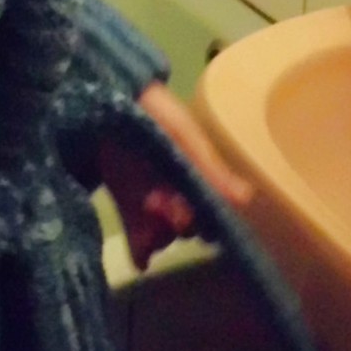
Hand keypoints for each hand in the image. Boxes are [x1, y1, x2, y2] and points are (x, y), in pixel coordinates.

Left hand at [98, 80, 253, 270]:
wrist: (104, 91)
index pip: (210, 212)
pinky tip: (140, 259)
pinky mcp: (124, 199)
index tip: (184, 209)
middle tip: (157, 203)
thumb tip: (246, 198)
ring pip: (162, 234)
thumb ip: (208, 165)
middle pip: (186, 227)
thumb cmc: (152, 109)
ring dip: (157, 234)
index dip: (201, 218)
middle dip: (175, 223)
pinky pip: (136, 234)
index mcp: (196, 173)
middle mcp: (177, 190)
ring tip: (145, 210)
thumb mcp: (182, 134)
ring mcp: (150, 197)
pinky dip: (140, 250)